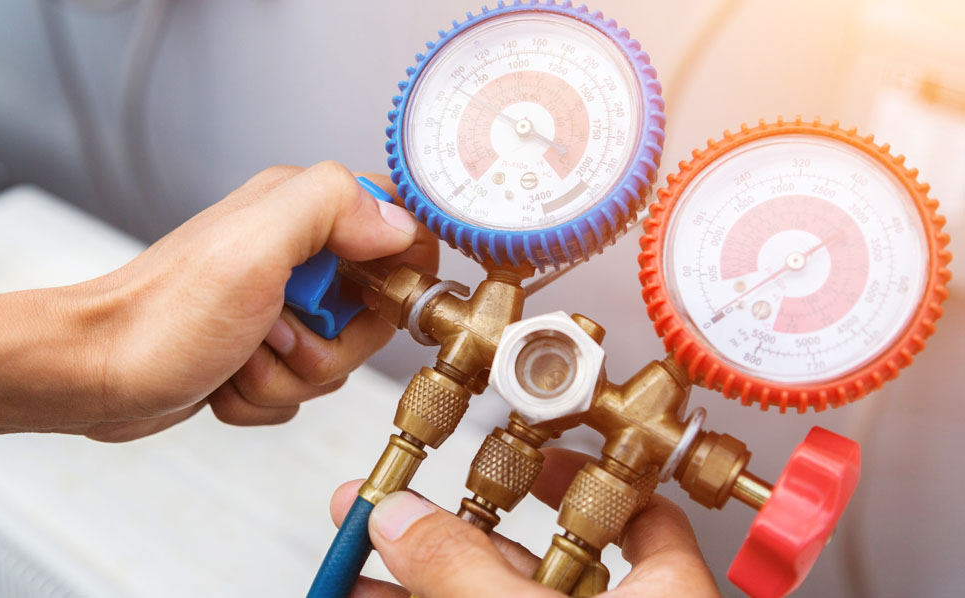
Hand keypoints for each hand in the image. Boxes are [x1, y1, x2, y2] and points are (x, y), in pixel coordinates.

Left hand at [0, 162, 436, 439]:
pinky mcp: (266, 346)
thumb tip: (398, 222)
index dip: (401, 273)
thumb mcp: (253, 249)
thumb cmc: (160, 318)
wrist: (97, 375)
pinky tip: (229, 375)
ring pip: (341, 356)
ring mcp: (282, 302)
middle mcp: (296, 251)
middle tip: (280, 330)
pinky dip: (269, 394)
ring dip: (292, 375)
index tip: (369, 302)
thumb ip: (331, 209)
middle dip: (331, 344)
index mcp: (301, 210)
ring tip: (244, 353)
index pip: (399, 227)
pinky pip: (305, 385)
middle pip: (376, 309)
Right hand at [328, 448, 719, 596]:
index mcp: (668, 597)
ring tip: (364, 558)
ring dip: (427, 577)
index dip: (577, 471)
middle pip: (540, 561)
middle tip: (400, 506)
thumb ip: (466, 570)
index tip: (523, 451)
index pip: (640, 511)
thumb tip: (402, 519)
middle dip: (457, 533)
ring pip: (501, 596)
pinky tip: (375, 597)